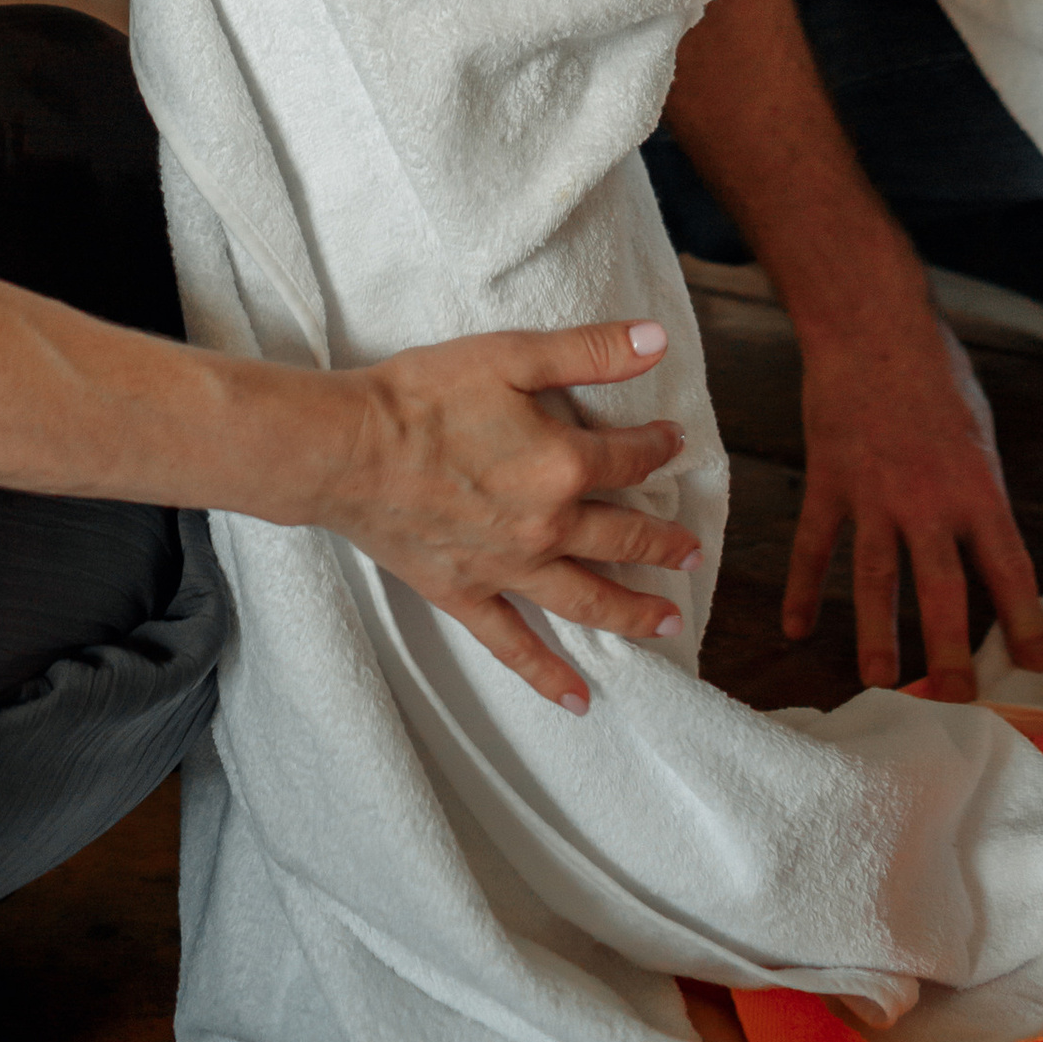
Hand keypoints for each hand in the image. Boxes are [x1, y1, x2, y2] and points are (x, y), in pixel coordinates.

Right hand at [313, 317, 701, 707]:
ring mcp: (507, 569)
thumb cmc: (424, 396)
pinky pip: (514, 645)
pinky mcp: (465, 595)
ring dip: (633, 615)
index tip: (673, 443)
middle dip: (664, 546)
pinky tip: (579, 702)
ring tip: (669, 624)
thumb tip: (656, 340)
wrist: (348, 450)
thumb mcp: (512, 355)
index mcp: (563, 466)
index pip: (630, 460)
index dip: (658, 448)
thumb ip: (588, 351)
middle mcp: (546, 527)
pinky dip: (548, 676)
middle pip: (622, 540)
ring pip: (587, 602)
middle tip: (694, 555)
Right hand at [787, 279, 1042, 698]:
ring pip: (876, 582)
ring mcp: (873, 495)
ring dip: (878, 638)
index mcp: (978, 487)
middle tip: (957, 703)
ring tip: (881, 684)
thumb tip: (987, 549)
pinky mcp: (829, 482)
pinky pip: (814, 546)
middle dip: (950, 656)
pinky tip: (795, 628)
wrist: (871, 323)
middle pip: (942, 594)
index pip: (1011, 571)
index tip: (1039, 666)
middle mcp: (928, 502)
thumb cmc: (937, 371)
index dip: (1027, 623)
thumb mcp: (980, 430)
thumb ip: (980, 492)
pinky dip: (802, 588)